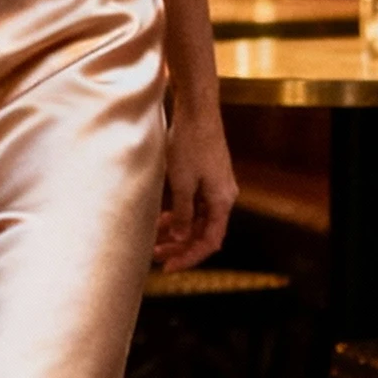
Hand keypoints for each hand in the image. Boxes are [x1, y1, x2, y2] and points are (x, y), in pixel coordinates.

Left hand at [154, 103, 237, 271]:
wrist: (197, 110)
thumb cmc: (189, 143)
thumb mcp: (181, 183)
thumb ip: (182, 214)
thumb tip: (180, 240)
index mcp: (222, 201)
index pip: (209, 241)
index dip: (189, 257)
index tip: (168, 267)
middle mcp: (223, 196)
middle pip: (203, 232)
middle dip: (180, 246)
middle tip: (156, 256)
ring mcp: (215, 186)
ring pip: (197, 219)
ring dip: (177, 231)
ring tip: (154, 240)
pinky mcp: (207, 176)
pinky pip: (194, 205)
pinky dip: (179, 214)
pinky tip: (161, 219)